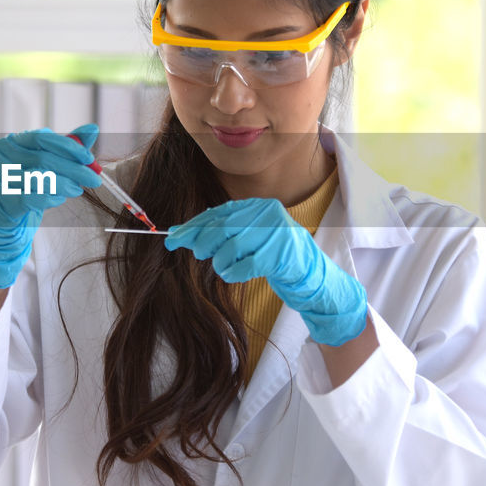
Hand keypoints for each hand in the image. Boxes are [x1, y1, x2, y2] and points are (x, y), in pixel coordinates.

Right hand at [0, 123, 101, 288]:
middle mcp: (0, 157)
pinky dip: (51, 198)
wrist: (2, 218)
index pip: (42, 137)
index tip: (89, 158)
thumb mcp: (45, 164)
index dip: (68, 147)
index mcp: (11, 142)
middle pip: (43, 158)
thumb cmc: (26, 187)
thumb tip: (93, 129)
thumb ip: (67, 146)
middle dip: (74, 169)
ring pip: (39, 177)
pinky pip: (33, 198)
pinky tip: (59, 199)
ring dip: (64, 184)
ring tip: (77, 190)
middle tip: (94, 178)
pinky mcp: (2, 201)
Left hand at [164, 198, 367, 345]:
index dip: (193, 226)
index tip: (171, 238)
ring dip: (221, 263)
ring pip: (229, 247)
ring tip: (228, 268)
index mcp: (259, 206)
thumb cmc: (276, 259)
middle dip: (201, 243)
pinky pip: (243, 265)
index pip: (219, 213)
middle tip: (198, 255)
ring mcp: (276, 233)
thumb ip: (221, 233)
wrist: (314, 279)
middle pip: (221, 227)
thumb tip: (179, 233)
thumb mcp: (249, 239)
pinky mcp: (280, 255)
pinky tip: (238, 275)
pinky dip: (234, 273)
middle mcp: (268, 214)